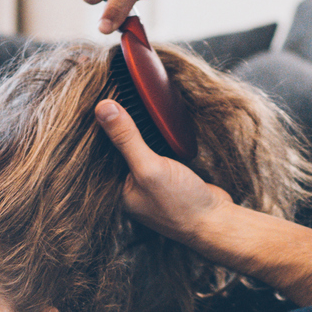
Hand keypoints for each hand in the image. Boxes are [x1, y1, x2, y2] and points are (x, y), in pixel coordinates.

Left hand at [95, 99, 232, 249]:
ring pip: (136, 147)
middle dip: (116, 124)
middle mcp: (128, 185)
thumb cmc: (181, 203)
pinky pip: (153, 150)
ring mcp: (147, 181)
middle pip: (116, 148)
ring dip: (136, 128)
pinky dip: (153, 136)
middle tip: (112, 91)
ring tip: (127, 98)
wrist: (216, 220)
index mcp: (115, 189)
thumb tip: (103, 108)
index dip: (97, 125)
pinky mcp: (165, 175)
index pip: (99, 151)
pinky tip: (152, 120)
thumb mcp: (150, 167)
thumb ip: (126, 139)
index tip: (95, 97)